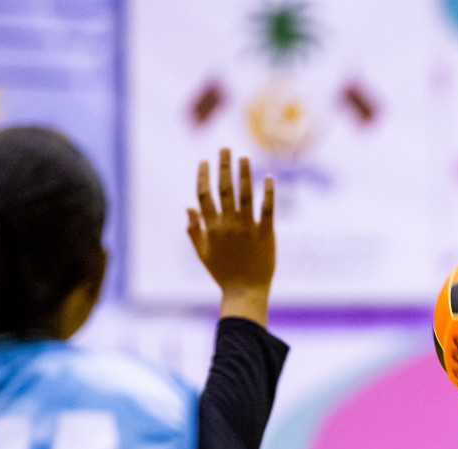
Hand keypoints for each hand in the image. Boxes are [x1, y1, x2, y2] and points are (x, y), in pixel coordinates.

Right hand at [189, 148, 274, 326]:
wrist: (245, 292)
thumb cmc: (223, 274)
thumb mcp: (203, 253)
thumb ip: (194, 230)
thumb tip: (188, 208)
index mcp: (212, 227)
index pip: (204, 195)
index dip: (203, 176)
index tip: (204, 161)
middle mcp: (229, 224)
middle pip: (224, 189)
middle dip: (223, 166)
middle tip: (225, 148)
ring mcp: (248, 228)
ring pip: (246, 194)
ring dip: (244, 174)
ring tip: (244, 157)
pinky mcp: (266, 233)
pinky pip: (267, 209)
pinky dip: (268, 192)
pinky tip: (269, 177)